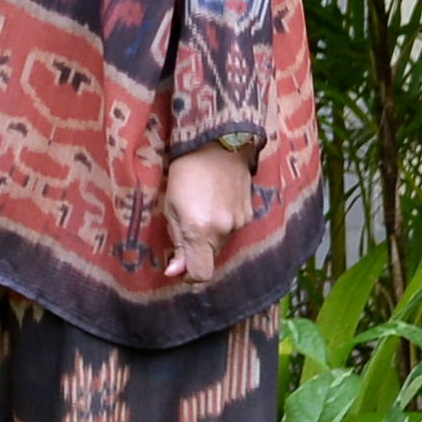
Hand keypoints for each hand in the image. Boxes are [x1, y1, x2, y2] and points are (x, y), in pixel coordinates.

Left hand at [161, 144, 257, 283]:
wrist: (219, 145)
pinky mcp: (249, 212)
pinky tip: (213, 203)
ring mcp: (241, 221)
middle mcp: (225, 230)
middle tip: (183, 227)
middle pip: (210, 257)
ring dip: (208, 236)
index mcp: (201, 231)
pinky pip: (232, 229)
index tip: (178, 267)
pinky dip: (221, 224)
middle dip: (195, 251)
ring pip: (220, 243)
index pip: (201, 273)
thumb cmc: (185, 173)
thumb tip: (175, 272)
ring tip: (198, 209)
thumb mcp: (171, 208)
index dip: (189, 276)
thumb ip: (177, 242)